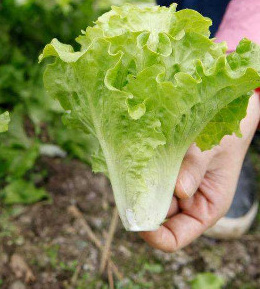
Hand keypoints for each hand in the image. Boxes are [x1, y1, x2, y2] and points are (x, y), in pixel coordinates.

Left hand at [140, 93, 259, 251]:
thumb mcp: (214, 150)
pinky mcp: (158, 170)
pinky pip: (141, 177)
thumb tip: (180, 190)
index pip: (174, 237)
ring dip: (134, 187)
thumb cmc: (226, 136)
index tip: (137, 222)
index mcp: (204, 210)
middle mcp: (185, 203)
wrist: (224, 113)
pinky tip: (129, 159)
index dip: (154, 236)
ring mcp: (169, 187)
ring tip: (127, 171)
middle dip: (138, 207)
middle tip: (124, 189)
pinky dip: (135, 172)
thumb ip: (196, 168)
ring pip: (144, 196)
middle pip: (153, 217)